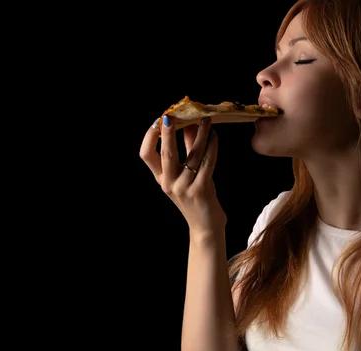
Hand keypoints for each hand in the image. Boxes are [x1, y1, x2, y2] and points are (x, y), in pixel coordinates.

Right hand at [140, 115, 226, 235]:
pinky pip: (207, 164)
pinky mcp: (201, 191)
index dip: (149, 137)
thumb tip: (189, 124)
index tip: (158, 120)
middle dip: (168, 132)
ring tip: (206, 121)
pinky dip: (211, 148)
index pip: (146, 155)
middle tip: (172, 114)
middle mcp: (169, 183)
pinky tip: (214, 137)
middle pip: (165, 153)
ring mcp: (184, 188)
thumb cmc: (197, 198)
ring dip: (199, 135)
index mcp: (161, 178)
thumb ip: (187, 150)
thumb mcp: (187, 174)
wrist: (205, 227)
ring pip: (192, 156)